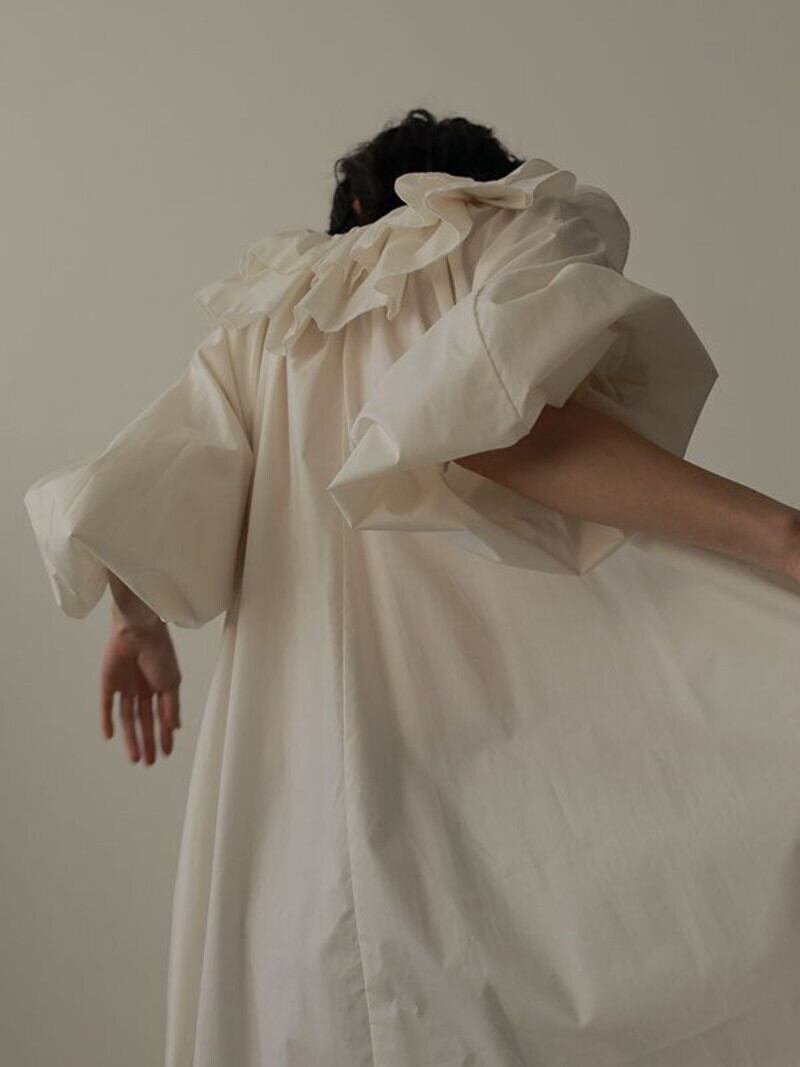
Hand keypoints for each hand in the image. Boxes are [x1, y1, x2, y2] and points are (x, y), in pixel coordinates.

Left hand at [100, 618, 181, 764]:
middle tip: (149, 762)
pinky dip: (107, 721)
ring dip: (130, 738)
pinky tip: (109, 736)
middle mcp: (143, 689)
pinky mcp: (109, 683)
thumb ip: (172, 706)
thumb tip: (176, 728)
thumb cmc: (161, 653)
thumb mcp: (172, 683)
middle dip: (147, 742)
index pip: (162, 716)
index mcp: (161, 687)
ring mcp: (126, 686)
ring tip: (135, 758)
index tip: (166, 753)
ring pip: (127, 718)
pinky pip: (107, 706)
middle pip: (144, 721)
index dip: (164, 735)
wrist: (140, 631)